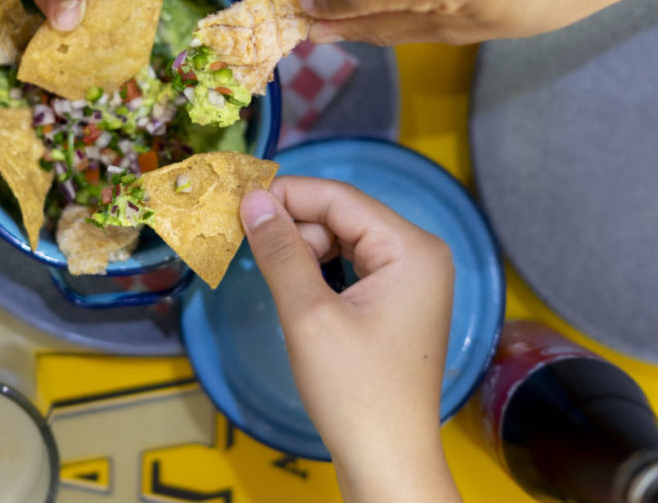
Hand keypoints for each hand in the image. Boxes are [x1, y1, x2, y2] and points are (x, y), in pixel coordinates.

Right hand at [240, 178, 460, 502]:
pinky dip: (318, 273)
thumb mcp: (308, 315)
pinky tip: (294, 290)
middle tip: (246, 247)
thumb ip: (280, 250)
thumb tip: (253, 200)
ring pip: (343, 242)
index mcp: (412, 249)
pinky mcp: (397, 305)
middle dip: (293, 227)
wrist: (388, 462)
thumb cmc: (356, 392)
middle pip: (343, 217)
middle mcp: (420, 256)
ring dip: (303, 252)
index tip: (237, 202)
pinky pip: (352, 268)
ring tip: (272, 277)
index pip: (340, 198)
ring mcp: (412, 282)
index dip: (286, 195)